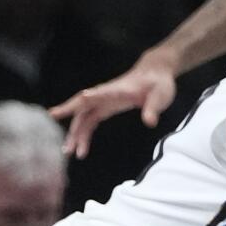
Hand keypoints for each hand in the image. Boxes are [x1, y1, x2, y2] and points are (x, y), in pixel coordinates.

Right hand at [49, 48, 178, 158]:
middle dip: (70, 120)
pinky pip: (89, 121)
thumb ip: (154, 108)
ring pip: (83, 117)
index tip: (78, 102)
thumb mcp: (161, 95)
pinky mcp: (105, 107)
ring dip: (75, 133)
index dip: (89, 98)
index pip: (99, 93)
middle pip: (82, 106)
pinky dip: (83, 134)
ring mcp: (103, 101)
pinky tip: (80, 148)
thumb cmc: (158, 83)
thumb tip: (150, 122)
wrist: (155, 73)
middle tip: (64, 138)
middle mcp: (106, 95)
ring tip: (69, 152)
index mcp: (118, 90)